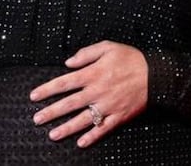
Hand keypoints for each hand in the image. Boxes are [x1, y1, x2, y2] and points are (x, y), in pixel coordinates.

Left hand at [29, 41, 148, 147]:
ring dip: (66, 128)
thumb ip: (86, 53)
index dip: (47, 90)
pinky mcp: (119, 116)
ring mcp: (107, 106)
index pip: (64, 83)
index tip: (34, 96)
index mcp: (92, 73)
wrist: (156, 75)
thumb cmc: (130, 58)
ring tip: (52, 135)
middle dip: (51, 112)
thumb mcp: (107, 47)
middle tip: (37, 119)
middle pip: (69, 104)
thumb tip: (68, 63)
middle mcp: (97, 91)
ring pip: (83, 119)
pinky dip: (92, 136)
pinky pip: (103, 129)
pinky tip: (81, 143)